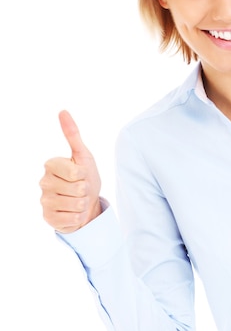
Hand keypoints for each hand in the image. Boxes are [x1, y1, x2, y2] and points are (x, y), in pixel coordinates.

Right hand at [40, 110, 101, 232]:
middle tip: (81, 189)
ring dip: (83, 204)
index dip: (84, 175)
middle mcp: (43, 182)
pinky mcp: (48, 218)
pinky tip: (73, 212)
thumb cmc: (85, 177)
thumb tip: (63, 111)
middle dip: (85, 190)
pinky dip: (78, 217)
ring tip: (78, 200)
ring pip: (75, 204)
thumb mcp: (83, 155)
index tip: (80, 174)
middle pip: (77, 189)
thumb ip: (73, 134)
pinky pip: (72, 219)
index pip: (75, 172)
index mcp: (50, 164)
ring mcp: (44, 201)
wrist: (87, 203)